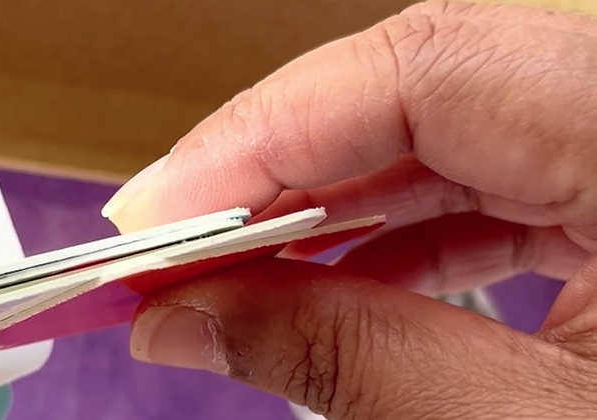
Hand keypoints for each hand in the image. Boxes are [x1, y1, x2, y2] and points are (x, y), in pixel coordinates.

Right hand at [102, 1, 596, 417]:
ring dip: (326, 206)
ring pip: (446, 129)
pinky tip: (331, 284)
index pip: (426, 68)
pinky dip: (399, 230)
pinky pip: (493, 178)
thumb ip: (355, 361)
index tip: (158, 211)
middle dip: (277, 171)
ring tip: (230, 271)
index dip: (266, 132)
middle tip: (168, 245)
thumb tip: (185, 321)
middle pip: (419, 85)